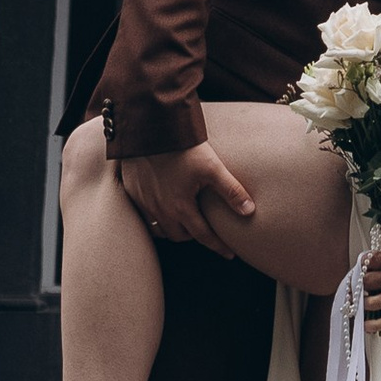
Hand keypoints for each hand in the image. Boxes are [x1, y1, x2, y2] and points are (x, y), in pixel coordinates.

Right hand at [118, 140, 255, 247]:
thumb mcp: (212, 167)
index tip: (229, 254)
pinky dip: (154, 218)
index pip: (202, 236)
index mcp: (180, 207)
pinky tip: (161, 208)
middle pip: (179, 236)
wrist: (149, 127)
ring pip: (159, 229)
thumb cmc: (182, 146)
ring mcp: (143, 202)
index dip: (218, 246)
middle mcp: (159, 210)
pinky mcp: (131, 191)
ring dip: (173, 228)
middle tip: (206, 231)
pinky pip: (143, 216)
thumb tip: (249, 211)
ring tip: (184, 221)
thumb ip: (231, 190)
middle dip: (193, 236)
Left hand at [362, 243, 380, 326]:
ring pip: (374, 302)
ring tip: (361, 301)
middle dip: (360, 284)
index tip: (360, 267)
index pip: (371, 262)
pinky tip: (366, 325)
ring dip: (363, 303)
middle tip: (358, 285)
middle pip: (369, 282)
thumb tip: (365, 263)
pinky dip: (375, 324)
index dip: (362, 264)